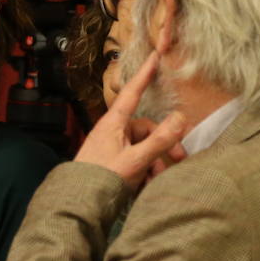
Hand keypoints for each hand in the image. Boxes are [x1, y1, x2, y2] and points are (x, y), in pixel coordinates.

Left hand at [74, 51, 187, 189]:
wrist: (78, 204)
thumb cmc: (102, 179)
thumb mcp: (136, 160)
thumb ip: (159, 140)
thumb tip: (181, 118)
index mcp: (114, 123)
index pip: (133, 93)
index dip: (144, 74)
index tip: (154, 56)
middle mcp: (113, 131)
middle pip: (146, 128)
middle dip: (163, 144)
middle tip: (179, 159)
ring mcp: (113, 147)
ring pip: (143, 147)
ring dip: (155, 162)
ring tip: (157, 180)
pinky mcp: (113, 162)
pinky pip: (136, 160)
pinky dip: (145, 170)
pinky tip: (147, 185)